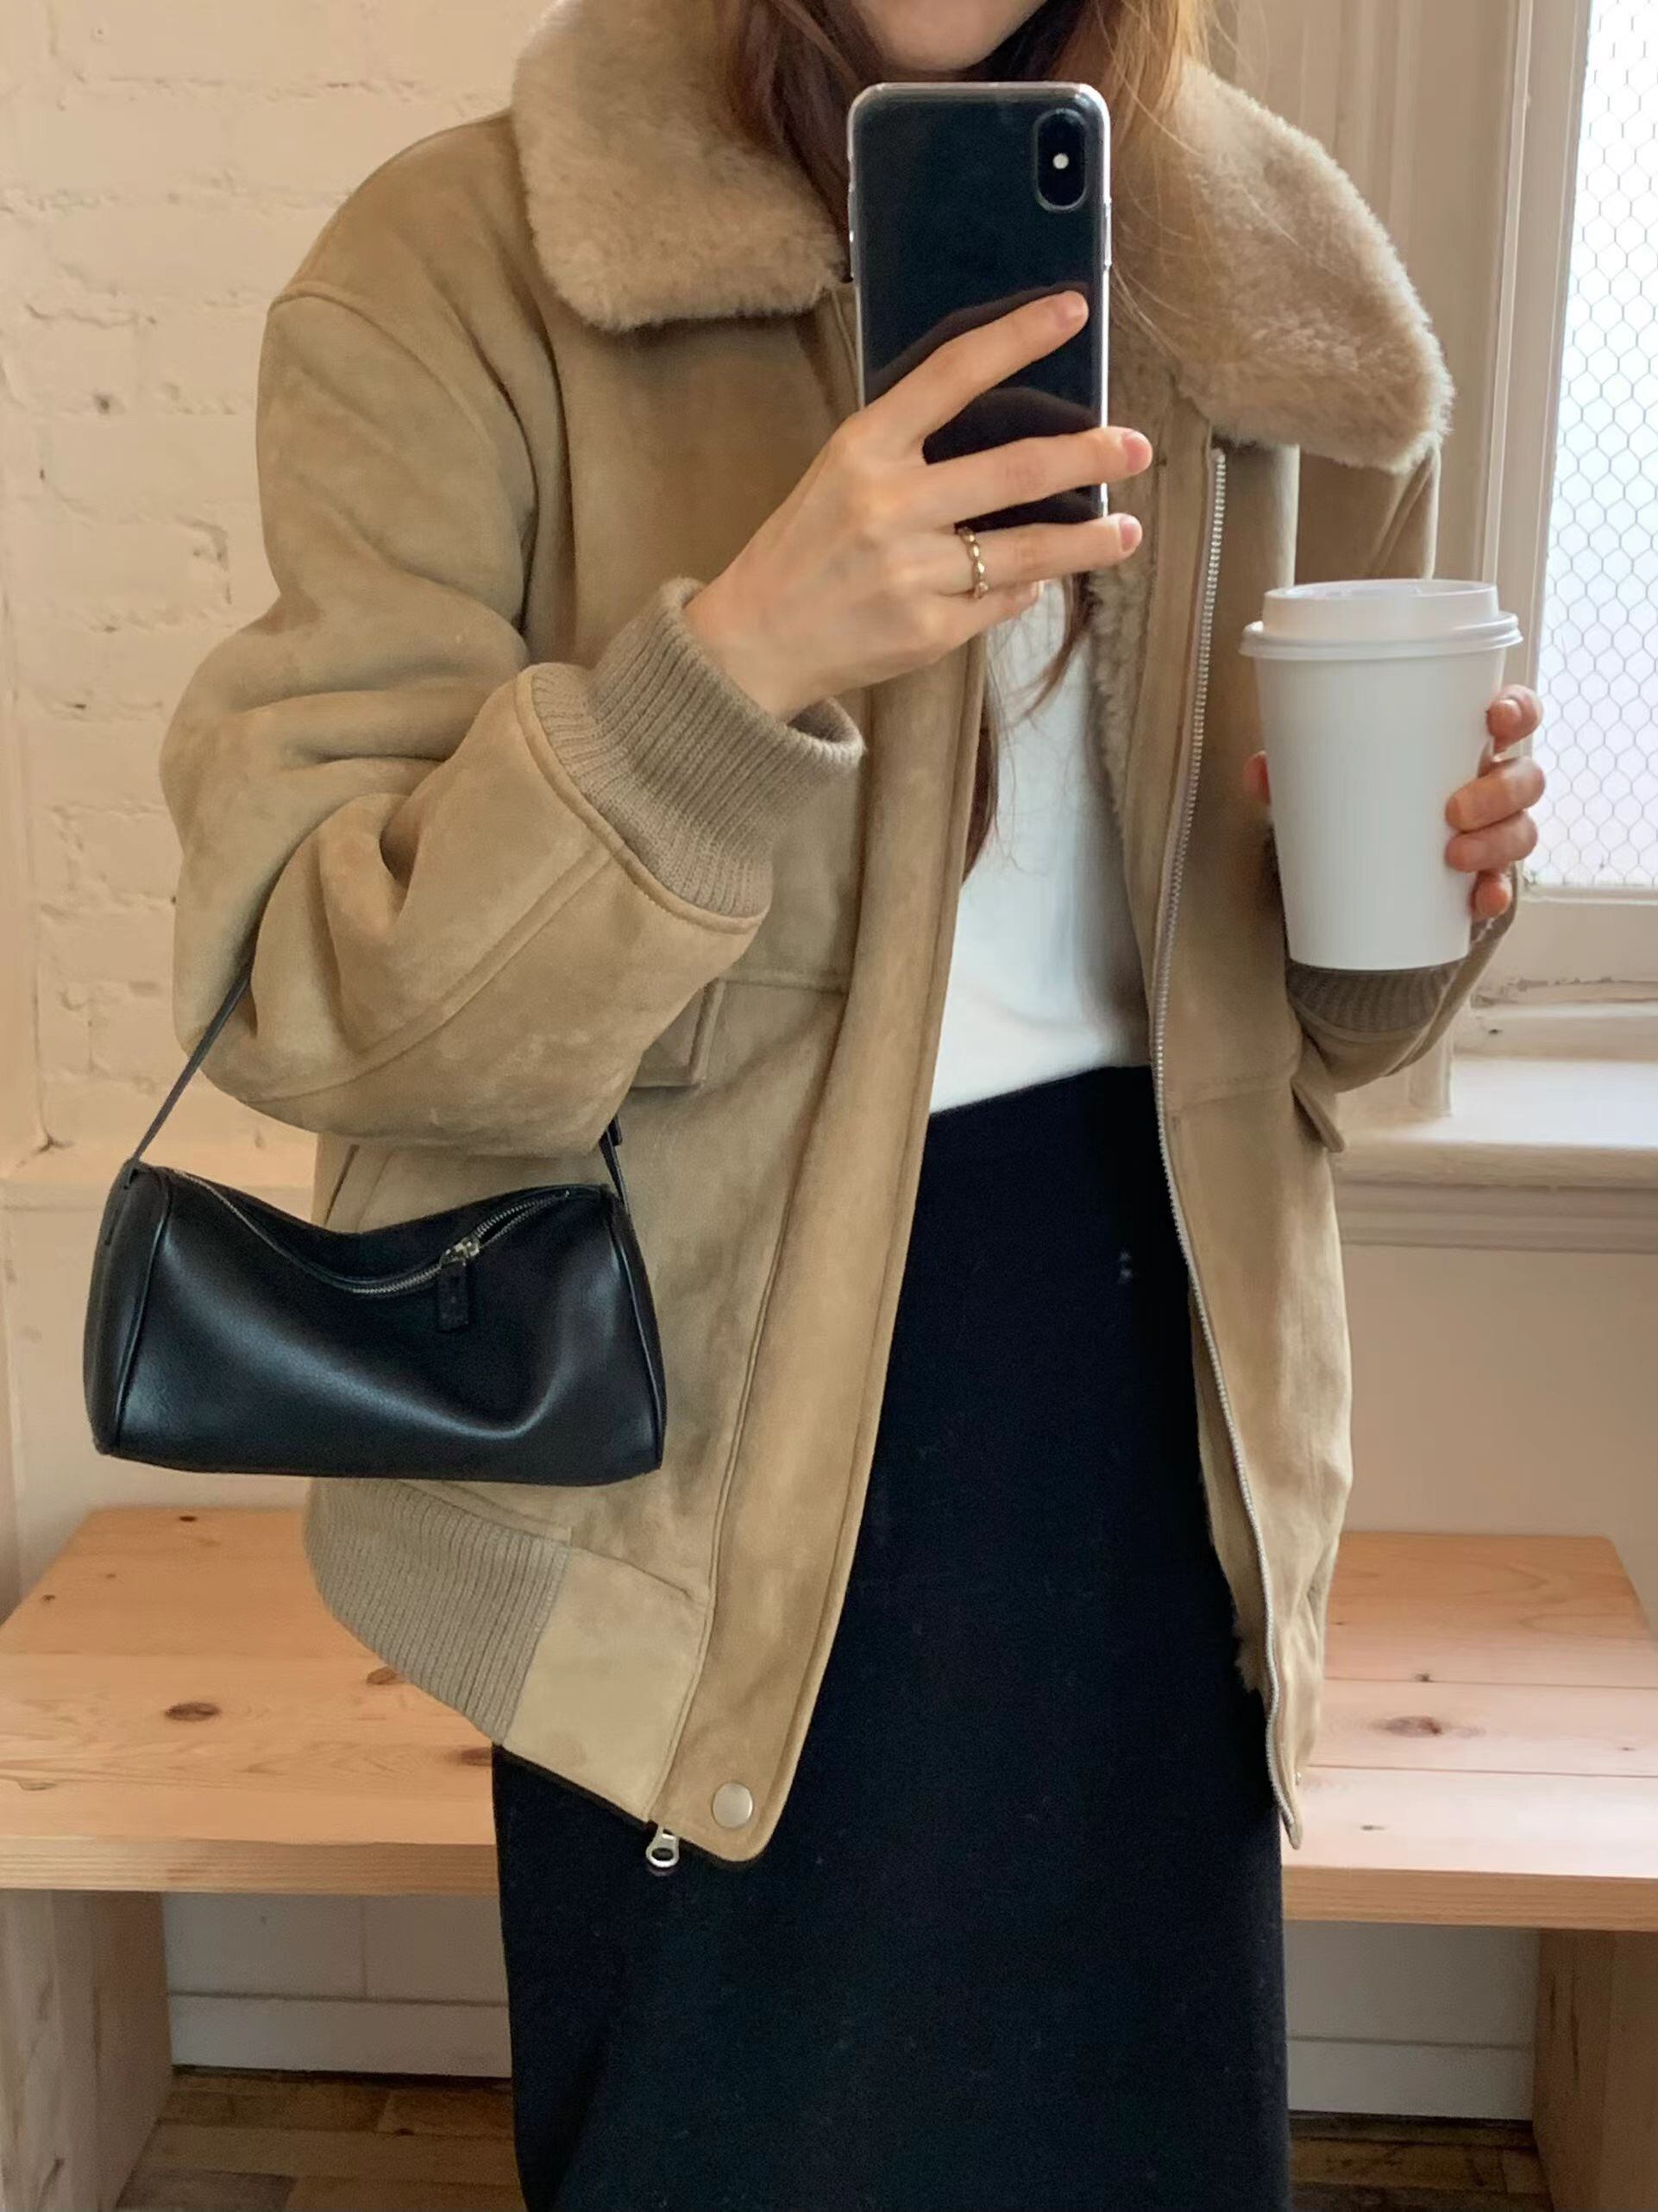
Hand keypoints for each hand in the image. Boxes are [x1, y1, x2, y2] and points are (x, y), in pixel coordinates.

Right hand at [684, 292, 1151, 721]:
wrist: (755, 640)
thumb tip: (1009, 445)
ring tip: (1126, 532)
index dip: (1018, 337)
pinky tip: (1036, 581)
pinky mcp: (927, 630)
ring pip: (1027, 552)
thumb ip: (913, 450)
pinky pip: (999, 601)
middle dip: (1089, 457)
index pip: (952, 374)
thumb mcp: (841, 475)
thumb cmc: (805, 548)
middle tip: (1136, 447)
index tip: (1072, 311)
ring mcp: (911, 572)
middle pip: (1016, 470)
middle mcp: (890, 506)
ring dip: (1088, 542)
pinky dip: (1023, 589)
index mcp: (865, 448)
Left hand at [1243, 685, 1547, 924]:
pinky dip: (1493, 894)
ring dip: (1496, 842)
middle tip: (1453, 810)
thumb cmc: (1356, 803)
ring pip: (1521, 830)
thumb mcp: (1324, 781)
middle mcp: (1488, 785)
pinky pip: (1502, 888)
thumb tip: (1260, 773)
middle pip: (1525, 777)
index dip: (1516, 710)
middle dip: (1499, 791)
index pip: (1513, 713)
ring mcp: (1491, 833)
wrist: (1352, 874)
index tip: (1494, 719)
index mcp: (1461, 744)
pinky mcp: (1480, 880)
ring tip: (1454, 855)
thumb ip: (1293, 772)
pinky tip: (1477, 900)